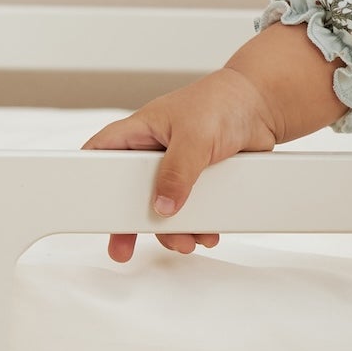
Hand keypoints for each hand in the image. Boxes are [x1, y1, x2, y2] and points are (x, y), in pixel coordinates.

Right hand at [83, 68, 279, 261]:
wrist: (264, 106)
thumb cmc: (224, 102)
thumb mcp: (195, 136)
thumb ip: (177, 171)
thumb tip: (163, 205)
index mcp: (140, 132)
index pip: (100, 155)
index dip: (88, 181)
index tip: (87, 210)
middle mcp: (153, 152)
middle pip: (128, 193)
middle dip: (129, 223)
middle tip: (123, 247)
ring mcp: (176, 168)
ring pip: (161, 207)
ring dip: (170, 230)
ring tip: (185, 242)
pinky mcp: (199, 181)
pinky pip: (191, 210)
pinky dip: (196, 226)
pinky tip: (206, 234)